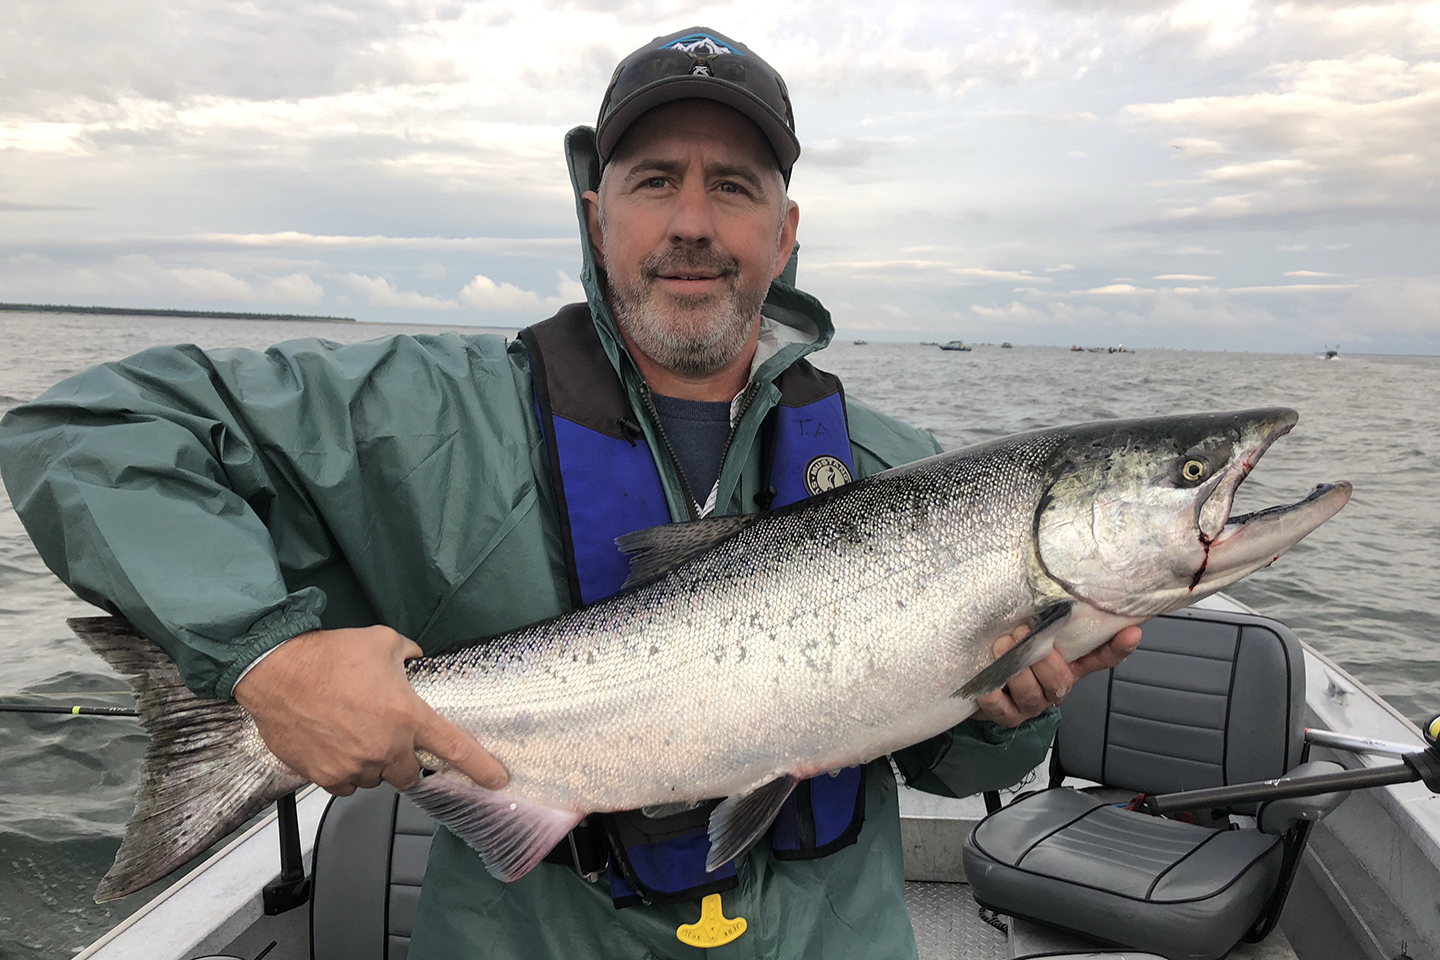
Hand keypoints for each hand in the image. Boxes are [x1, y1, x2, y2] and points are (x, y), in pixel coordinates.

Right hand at [233, 625, 507, 795]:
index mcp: (407, 717)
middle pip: (411, 774)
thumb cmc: (330, 655)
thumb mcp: (383, 642)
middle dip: (406, 760)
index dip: (480, 768)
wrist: (276, 672)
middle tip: (389, 737)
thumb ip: (410, 655)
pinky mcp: (325, 776)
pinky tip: (337, 747)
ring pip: (377, 779)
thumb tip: (417, 661)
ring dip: (374, 764)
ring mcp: (354, 766)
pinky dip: (347, 772)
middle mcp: (384, 748)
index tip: (498, 781)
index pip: (455, 749)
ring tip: (355, 734)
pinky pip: (347, 785)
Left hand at [973, 624, 1142, 727]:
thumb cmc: (1008, 652)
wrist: (977, 681)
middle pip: (1061, 681)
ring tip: (1001, 646)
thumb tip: (1051, 582)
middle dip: (1042, 658)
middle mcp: (1054, 687)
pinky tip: (987, 682)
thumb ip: (1045, 618)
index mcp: (1068, 664)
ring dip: (1016, 669)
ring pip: (1033, 694)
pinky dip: (993, 694)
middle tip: (1022, 633)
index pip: (1102, 658)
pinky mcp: (1006, 716)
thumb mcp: (1030, 633)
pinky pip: (1003, 708)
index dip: (1118, 648)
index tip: (1131, 632)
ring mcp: (1031, 704)